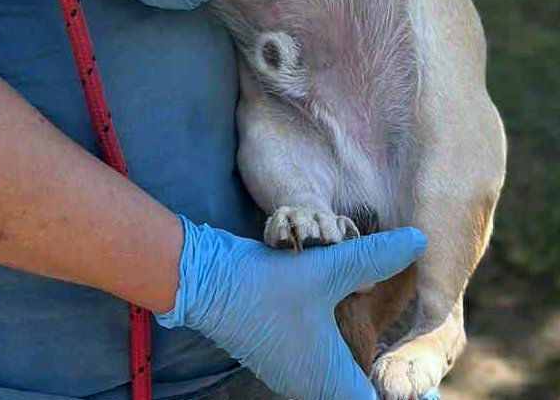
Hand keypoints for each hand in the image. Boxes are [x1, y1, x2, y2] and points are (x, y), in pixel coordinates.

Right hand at [157, 216, 427, 399]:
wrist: (206, 281)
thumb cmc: (266, 284)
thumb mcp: (327, 267)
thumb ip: (374, 258)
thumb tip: (420, 241)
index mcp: (328, 380)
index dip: (393, 388)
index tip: (409, 373)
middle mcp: (311, 386)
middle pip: (355, 391)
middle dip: (374, 374)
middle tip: (400, 357)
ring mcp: (291, 374)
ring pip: (334, 378)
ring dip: (351, 357)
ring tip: (369, 328)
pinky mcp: (277, 356)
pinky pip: (315, 364)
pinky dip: (331, 349)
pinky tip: (335, 315)